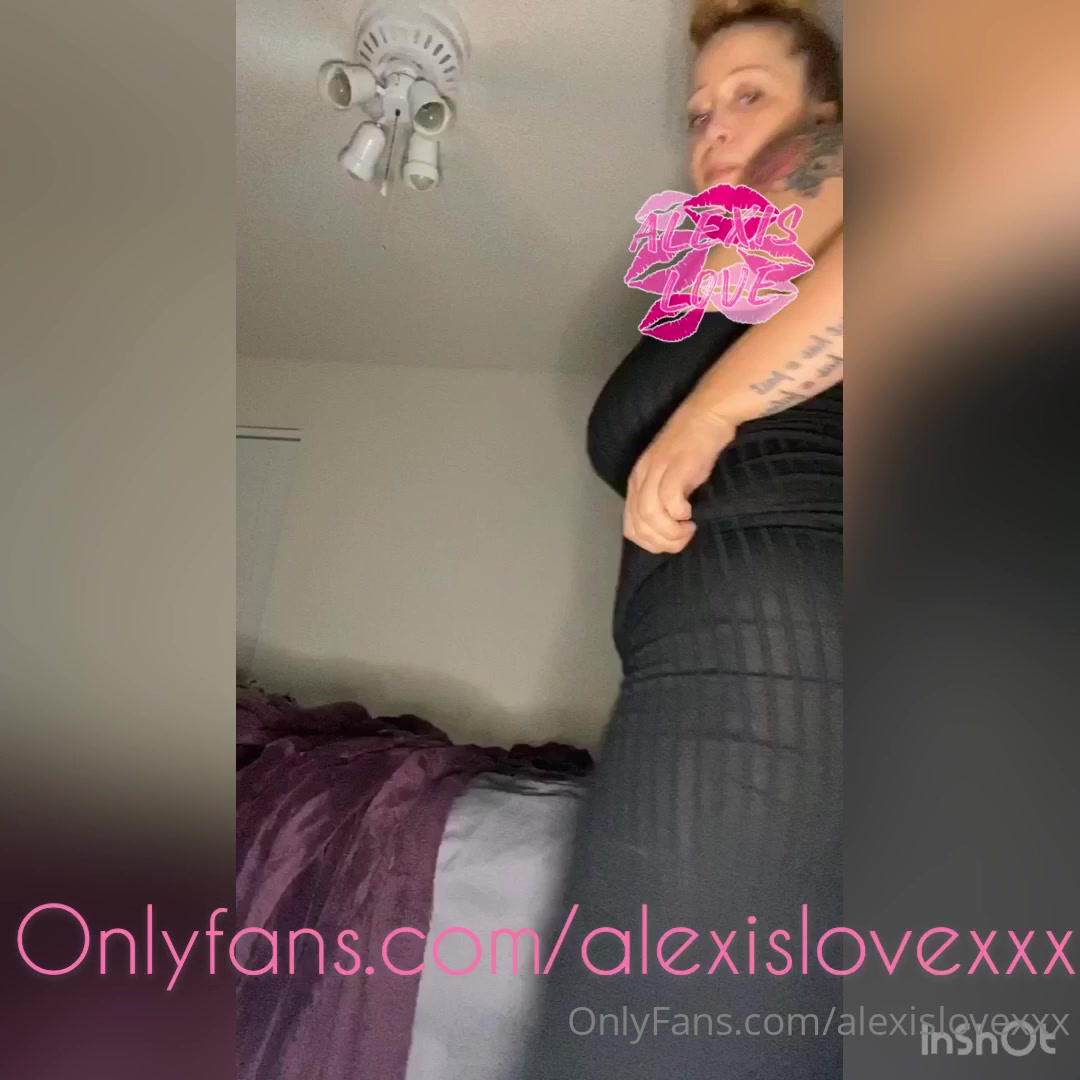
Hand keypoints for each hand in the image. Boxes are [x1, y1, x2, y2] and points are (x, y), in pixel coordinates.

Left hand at [623, 404, 736, 553]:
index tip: (673, 542)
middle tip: (684, 539)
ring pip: (649, 515)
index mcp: (637, 483)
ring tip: (688, 529)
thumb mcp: (670, 476)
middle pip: (639, 526)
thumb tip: (667, 532)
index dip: (651, 544)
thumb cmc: (693, 448)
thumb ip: (662, 500)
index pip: (630, 528)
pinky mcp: (675, 465)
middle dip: (662, 542)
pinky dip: (679, 514)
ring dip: (670, 532)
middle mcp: (641, 477)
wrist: (707, 414)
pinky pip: (668, 499)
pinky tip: (691, 513)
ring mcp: (656, 470)